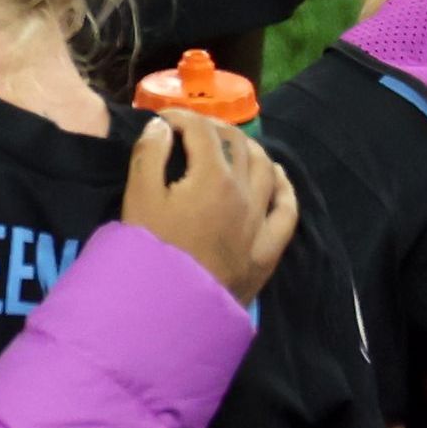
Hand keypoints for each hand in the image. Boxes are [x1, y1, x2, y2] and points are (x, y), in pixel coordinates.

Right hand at [121, 113, 296, 303]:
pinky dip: (284, 188)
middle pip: (237, 145)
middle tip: (192, 129)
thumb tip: (162, 126)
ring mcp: (260, 222)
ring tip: (233, 144)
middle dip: (213, 128)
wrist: (172, 310)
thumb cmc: (151, 252)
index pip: (201, 131)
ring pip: (266, 170)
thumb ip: (149, 155)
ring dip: (249, 149)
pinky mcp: (267, 249)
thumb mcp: (139, 199)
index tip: (162, 119)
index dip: (181, 117)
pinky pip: (286, 211)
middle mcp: (244, 193)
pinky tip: (276, 177)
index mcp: (212, 177)